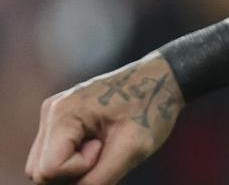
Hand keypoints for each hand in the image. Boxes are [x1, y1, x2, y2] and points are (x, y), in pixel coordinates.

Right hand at [25, 54, 181, 184]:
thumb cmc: (151, 108)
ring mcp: (52, 116)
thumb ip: (97, 179)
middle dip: (73, 172)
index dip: (81, 169)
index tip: (105, 146)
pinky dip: (73, 161)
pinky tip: (98, 144)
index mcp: (63, 112)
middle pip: (40, 172)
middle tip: (105, 149)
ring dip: (73, 168)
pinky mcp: (59, 122)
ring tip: (103, 145)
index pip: (49, 170)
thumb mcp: (131, 149)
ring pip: (44, 167)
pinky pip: (53, 158)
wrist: (162, 80)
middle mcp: (51, 112)